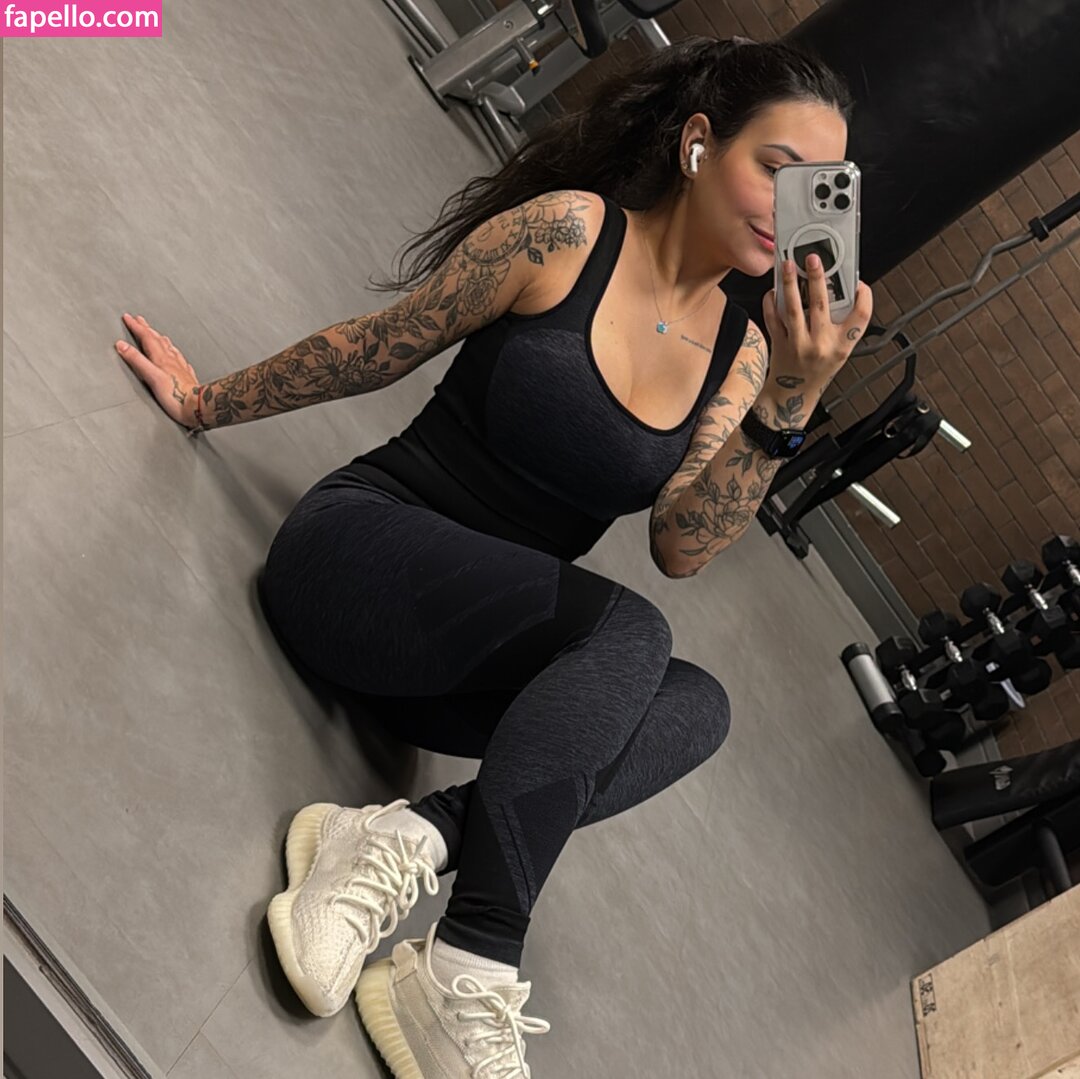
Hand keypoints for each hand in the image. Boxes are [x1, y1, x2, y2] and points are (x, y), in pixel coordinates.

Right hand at [115, 313, 201, 427]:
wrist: (198, 407)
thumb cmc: (175, 396)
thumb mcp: (151, 377)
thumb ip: (137, 360)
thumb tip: (122, 345)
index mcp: (162, 359)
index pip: (147, 338)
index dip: (136, 327)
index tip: (128, 318)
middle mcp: (172, 360)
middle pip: (158, 340)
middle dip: (147, 329)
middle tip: (139, 320)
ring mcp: (181, 368)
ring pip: (169, 348)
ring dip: (160, 339)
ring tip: (156, 334)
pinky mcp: (187, 377)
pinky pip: (179, 360)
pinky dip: (174, 353)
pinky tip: (176, 356)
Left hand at [761, 254, 873, 396]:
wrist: (791, 397)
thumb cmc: (817, 371)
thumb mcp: (838, 352)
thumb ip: (841, 326)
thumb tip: (839, 290)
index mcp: (842, 346)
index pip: (860, 319)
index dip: (864, 299)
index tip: (860, 283)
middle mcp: (821, 345)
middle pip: (822, 306)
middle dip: (818, 279)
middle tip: (814, 258)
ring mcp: (798, 345)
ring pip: (794, 309)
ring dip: (790, 284)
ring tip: (788, 265)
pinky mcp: (780, 345)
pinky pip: (774, 319)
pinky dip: (771, 302)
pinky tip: (773, 290)